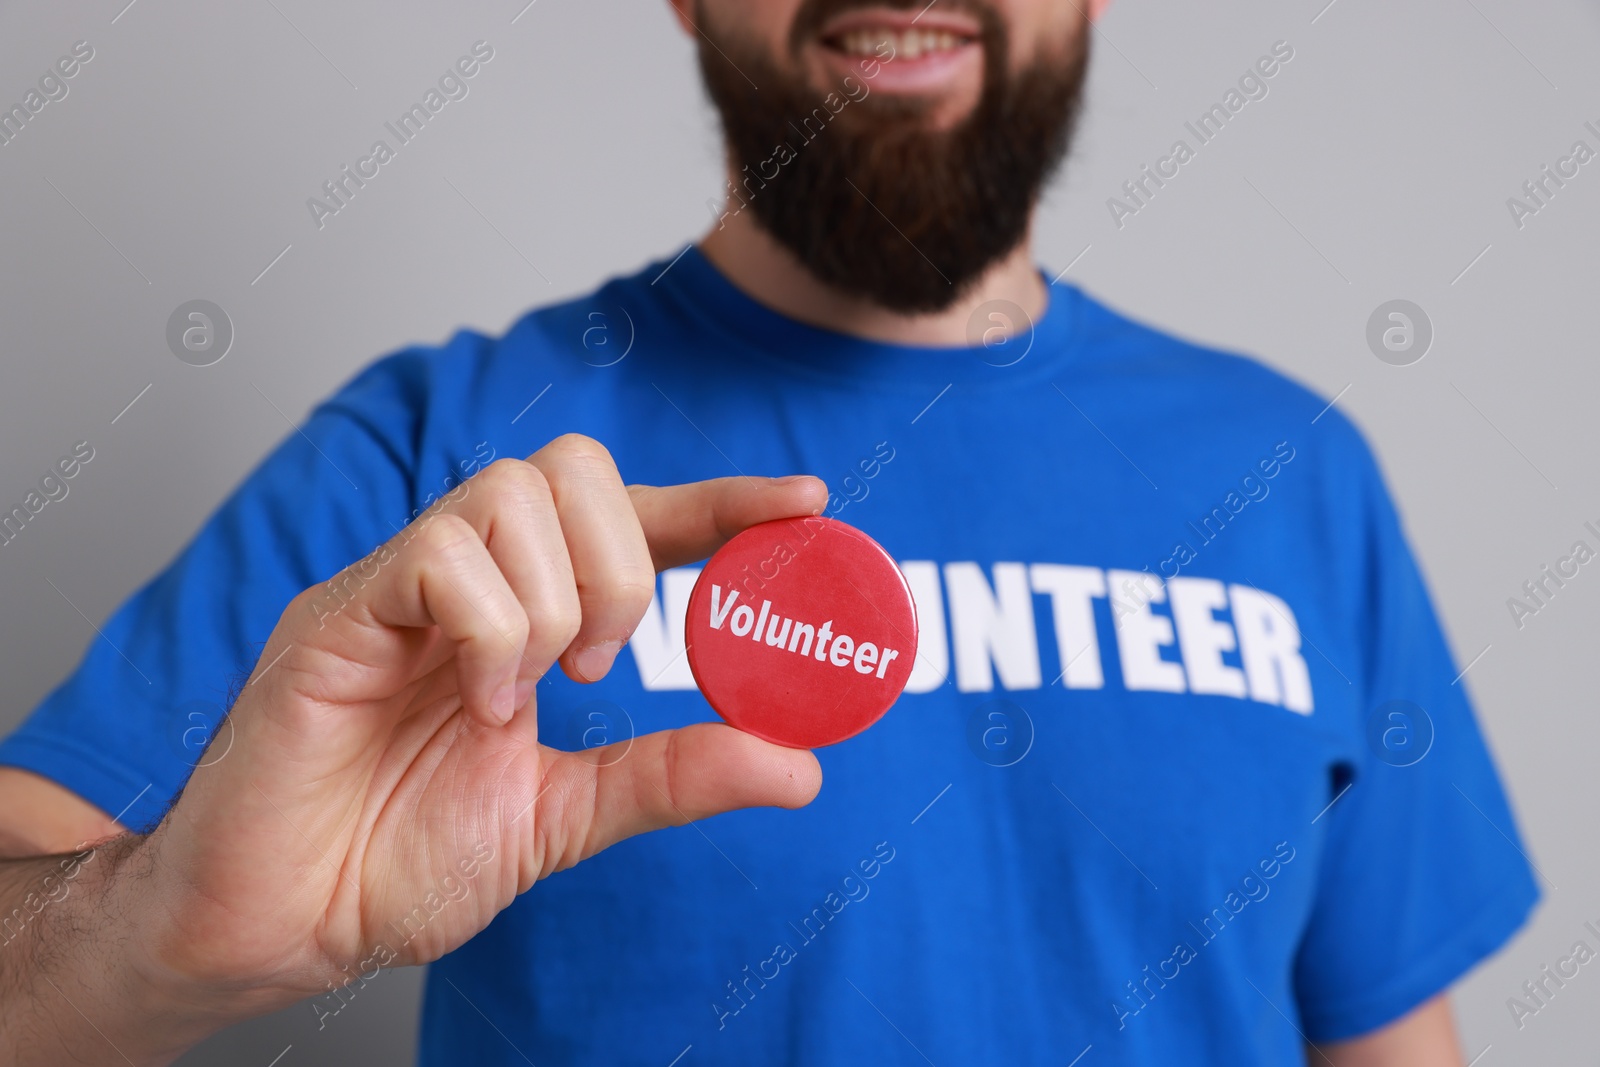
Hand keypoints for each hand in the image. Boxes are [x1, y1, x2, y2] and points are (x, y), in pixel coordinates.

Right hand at [124, 436, 827, 1042]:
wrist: (280, 924)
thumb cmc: (394, 861)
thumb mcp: (564, 817)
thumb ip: (669, 776)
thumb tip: (799, 766)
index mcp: (523, 616)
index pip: (633, 519)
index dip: (722, 501)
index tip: (808, 502)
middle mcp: (464, 581)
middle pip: (572, 467)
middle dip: (623, 563)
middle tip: (602, 667)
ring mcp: (399, 587)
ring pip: (510, 492)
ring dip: (555, 602)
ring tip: (525, 695)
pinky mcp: (339, 615)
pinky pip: (439, 556)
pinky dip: (490, 631)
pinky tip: (473, 703)